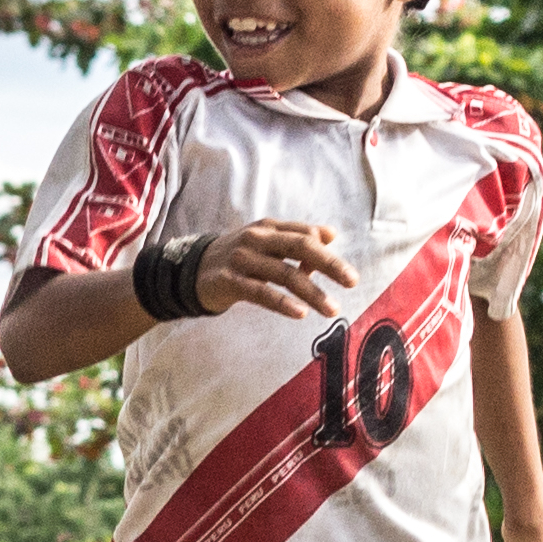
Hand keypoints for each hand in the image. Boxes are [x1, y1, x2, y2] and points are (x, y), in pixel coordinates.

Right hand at [190, 216, 353, 320]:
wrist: (191, 270)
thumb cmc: (238, 258)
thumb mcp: (266, 244)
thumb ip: (296, 239)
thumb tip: (330, 235)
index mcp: (269, 228)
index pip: (305, 234)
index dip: (328, 252)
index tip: (348, 275)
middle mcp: (257, 239)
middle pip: (301, 247)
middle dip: (330, 264)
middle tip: (352, 281)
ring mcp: (242, 260)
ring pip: (285, 274)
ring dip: (312, 292)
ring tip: (331, 309)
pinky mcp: (230, 282)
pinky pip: (261, 293)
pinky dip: (282, 303)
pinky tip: (300, 314)